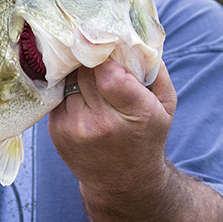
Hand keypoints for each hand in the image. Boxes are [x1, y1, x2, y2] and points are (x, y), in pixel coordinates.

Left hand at [48, 60, 176, 189]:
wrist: (123, 183)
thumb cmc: (147, 137)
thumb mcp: (165, 107)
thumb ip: (155, 71)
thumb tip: (135, 38)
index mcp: (136, 114)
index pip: (108, 73)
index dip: (106, 58)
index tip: (109, 52)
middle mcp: (103, 124)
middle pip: (85, 72)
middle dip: (91, 61)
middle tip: (96, 55)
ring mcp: (76, 129)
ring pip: (69, 80)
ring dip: (78, 74)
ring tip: (90, 77)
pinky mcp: (57, 131)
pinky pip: (58, 94)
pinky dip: (67, 89)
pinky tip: (80, 95)